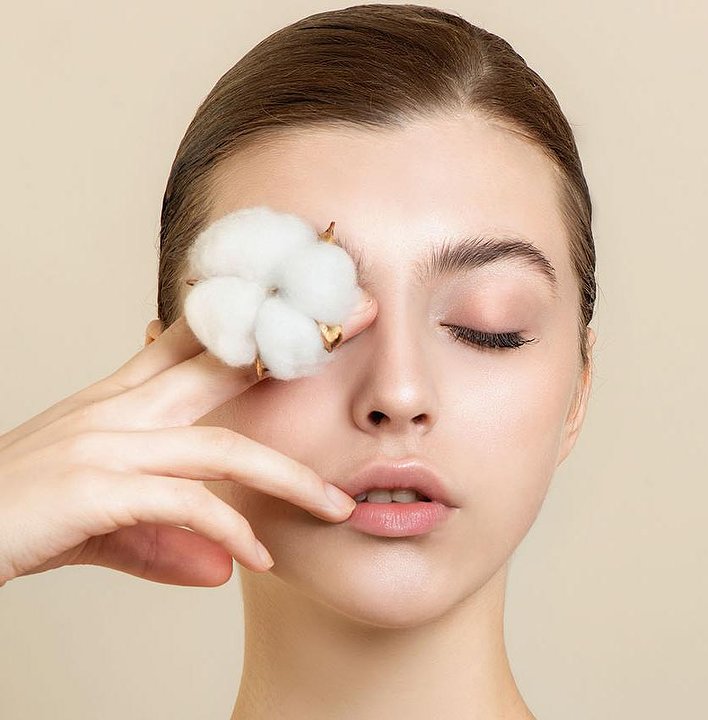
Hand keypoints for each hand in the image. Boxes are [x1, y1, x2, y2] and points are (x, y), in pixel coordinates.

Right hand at [0, 297, 376, 587]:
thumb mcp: (104, 523)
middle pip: (225, 362)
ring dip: (289, 478)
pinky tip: (258, 559)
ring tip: (336, 509)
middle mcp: (117, 408)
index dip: (259, 317)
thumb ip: (166, 537)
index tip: (315, 301)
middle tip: (366, 314)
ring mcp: (104, 444)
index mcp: (120, 398)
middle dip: (299, 339)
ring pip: (222, 447)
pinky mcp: (92, 490)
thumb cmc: (19, 515)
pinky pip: (184, 505)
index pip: (200, 342)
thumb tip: (225, 567)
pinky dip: (229, 532)